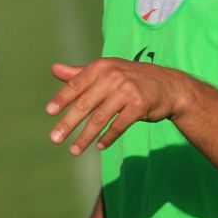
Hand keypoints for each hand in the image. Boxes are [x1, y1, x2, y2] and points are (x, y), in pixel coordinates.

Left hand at [46, 58, 191, 155]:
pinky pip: (119, 125)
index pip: (77, 84)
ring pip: (100, 118)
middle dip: (68, 123)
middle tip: (55, 138)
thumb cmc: (131, 79)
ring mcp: (127, 91)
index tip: (49, 112)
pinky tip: (99, 146)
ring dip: (85, 137)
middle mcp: (113, 76)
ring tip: (73, 151)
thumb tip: (54, 69)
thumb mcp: (106, 72)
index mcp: (102, 67)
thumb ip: (79, 73)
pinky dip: (108, 137)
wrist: (168, 86)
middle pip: (85, 104)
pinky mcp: (140, 106)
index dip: (62, 99)